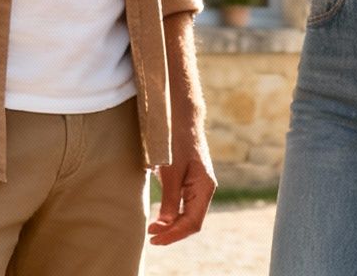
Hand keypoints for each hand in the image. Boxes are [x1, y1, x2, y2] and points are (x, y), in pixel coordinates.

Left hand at [149, 118, 215, 244]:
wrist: (180, 118)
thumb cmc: (175, 142)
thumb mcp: (170, 171)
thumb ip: (170, 199)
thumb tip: (166, 225)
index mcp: (204, 187)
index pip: (192, 222)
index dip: (174, 235)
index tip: (154, 238)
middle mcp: (205, 190)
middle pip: (191, 222)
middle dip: (172, 233)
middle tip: (150, 237)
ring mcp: (199, 187)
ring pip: (188, 215)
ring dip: (172, 226)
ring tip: (153, 230)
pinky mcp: (190, 183)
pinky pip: (184, 206)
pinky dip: (173, 215)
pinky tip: (160, 218)